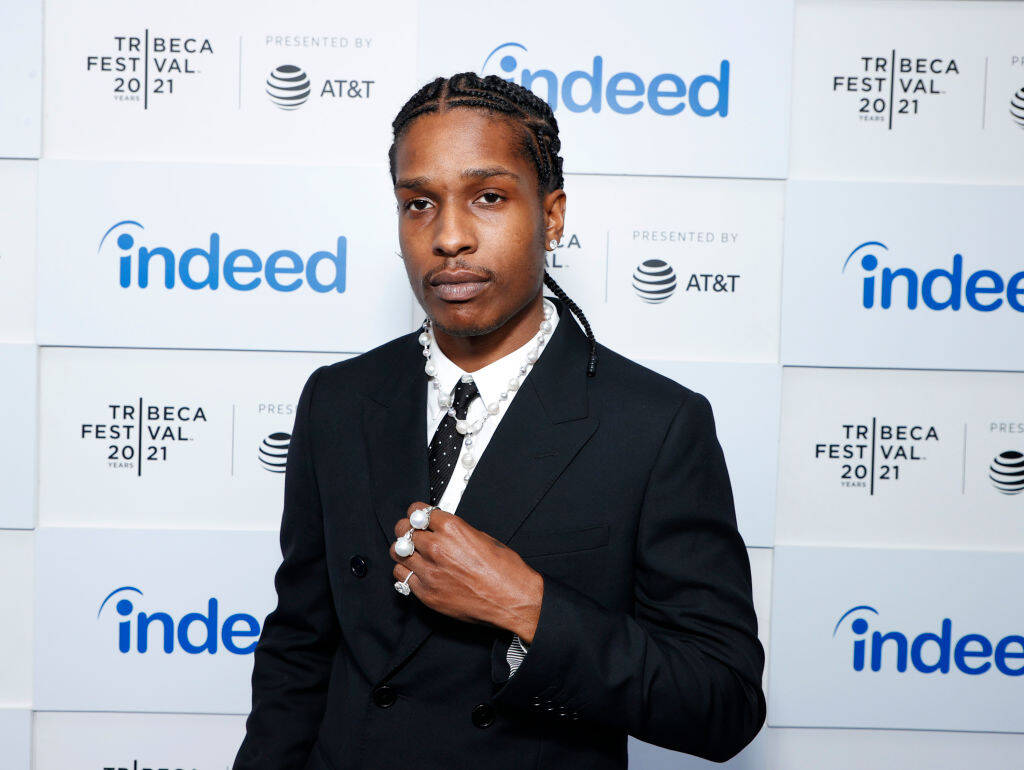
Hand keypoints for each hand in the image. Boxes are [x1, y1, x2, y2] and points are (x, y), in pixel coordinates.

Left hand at [390, 501, 543, 642]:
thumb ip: (456, 532)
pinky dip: (407, 572)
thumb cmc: (505, 570)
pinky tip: (418, 572)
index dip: (417, 514)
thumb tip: (440, 529)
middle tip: (412, 534)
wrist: (513, 600)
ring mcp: (430, 572)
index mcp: (452, 529)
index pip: (417, 511)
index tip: (418, 517)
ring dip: (404, 551)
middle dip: (407, 530)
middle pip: (403, 530)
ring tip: (413, 554)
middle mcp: (437, 548)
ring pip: (397, 553)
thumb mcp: (483, 538)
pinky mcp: (427, 593)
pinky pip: (402, 577)